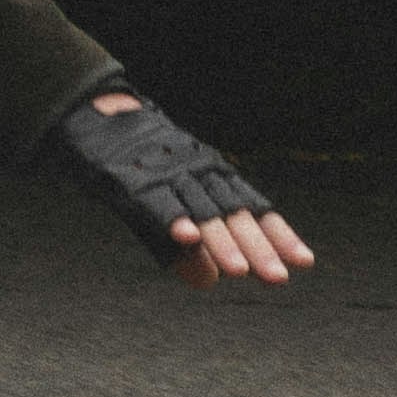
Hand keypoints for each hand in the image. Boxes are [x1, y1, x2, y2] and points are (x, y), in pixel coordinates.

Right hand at [58, 86, 316, 282]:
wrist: (93, 115)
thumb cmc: (136, 166)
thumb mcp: (166, 208)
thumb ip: (184, 248)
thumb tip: (207, 281)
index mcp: (211, 174)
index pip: (252, 206)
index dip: (278, 234)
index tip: (304, 261)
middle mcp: (197, 171)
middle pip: (233, 212)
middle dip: (257, 246)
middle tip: (277, 277)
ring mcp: (167, 173)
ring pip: (200, 209)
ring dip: (220, 240)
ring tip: (237, 270)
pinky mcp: (133, 178)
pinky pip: (157, 202)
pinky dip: (173, 218)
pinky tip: (186, 237)